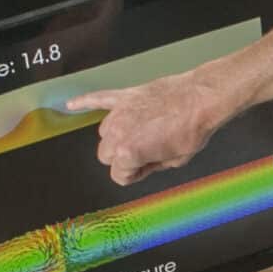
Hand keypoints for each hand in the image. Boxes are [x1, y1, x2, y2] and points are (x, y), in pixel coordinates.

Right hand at [66, 69, 229, 184]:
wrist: (202, 98)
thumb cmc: (192, 129)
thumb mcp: (175, 160)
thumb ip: (151, 166)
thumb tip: (142, 165)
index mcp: (128, 153)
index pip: (119, 175)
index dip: (134, 174)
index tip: (146, 168)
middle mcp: (118, 132)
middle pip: (106, 154)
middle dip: (121, 158)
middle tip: (144, 154)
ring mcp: (119, 112)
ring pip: (104, 132)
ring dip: (117, 137)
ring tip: (140, 135)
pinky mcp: (125, 96)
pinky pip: (97, 99)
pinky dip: (84, 102)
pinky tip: (71, 105)